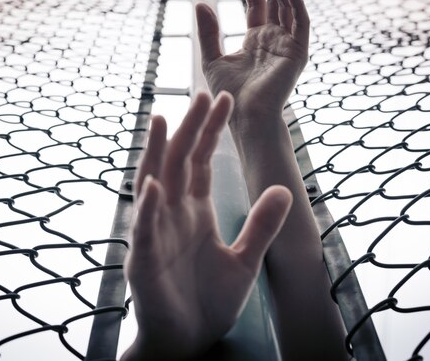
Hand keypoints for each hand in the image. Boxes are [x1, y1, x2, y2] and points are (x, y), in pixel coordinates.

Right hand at [122, 92, 292, 360]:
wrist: (189, 342)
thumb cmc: (208, 302)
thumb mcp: (246, 260)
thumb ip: (261, 226)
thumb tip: (284, 189)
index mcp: (193, 212)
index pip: (199, 162)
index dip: (210, 132)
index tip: (224, 101)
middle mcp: (172, 216)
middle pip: (177, 163)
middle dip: (188, 129)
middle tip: (201, 92)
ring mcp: (156, 236)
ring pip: (153, 186)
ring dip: (156, 154)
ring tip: (161, 120)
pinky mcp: (145, 263)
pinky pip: (146, 231)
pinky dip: (149, 208)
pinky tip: (155, 185)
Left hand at [195, 0, 309, 120]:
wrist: (244, 116)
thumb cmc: (229, 94)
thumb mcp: (212, 58)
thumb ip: (208, 32)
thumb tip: (200, 3)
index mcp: (257, 38)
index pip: (256, 1)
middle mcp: (275, 37)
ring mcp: (288, 43)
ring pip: (286, 4)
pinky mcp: (298, 52)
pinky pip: (301, 22)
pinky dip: (296, 3)